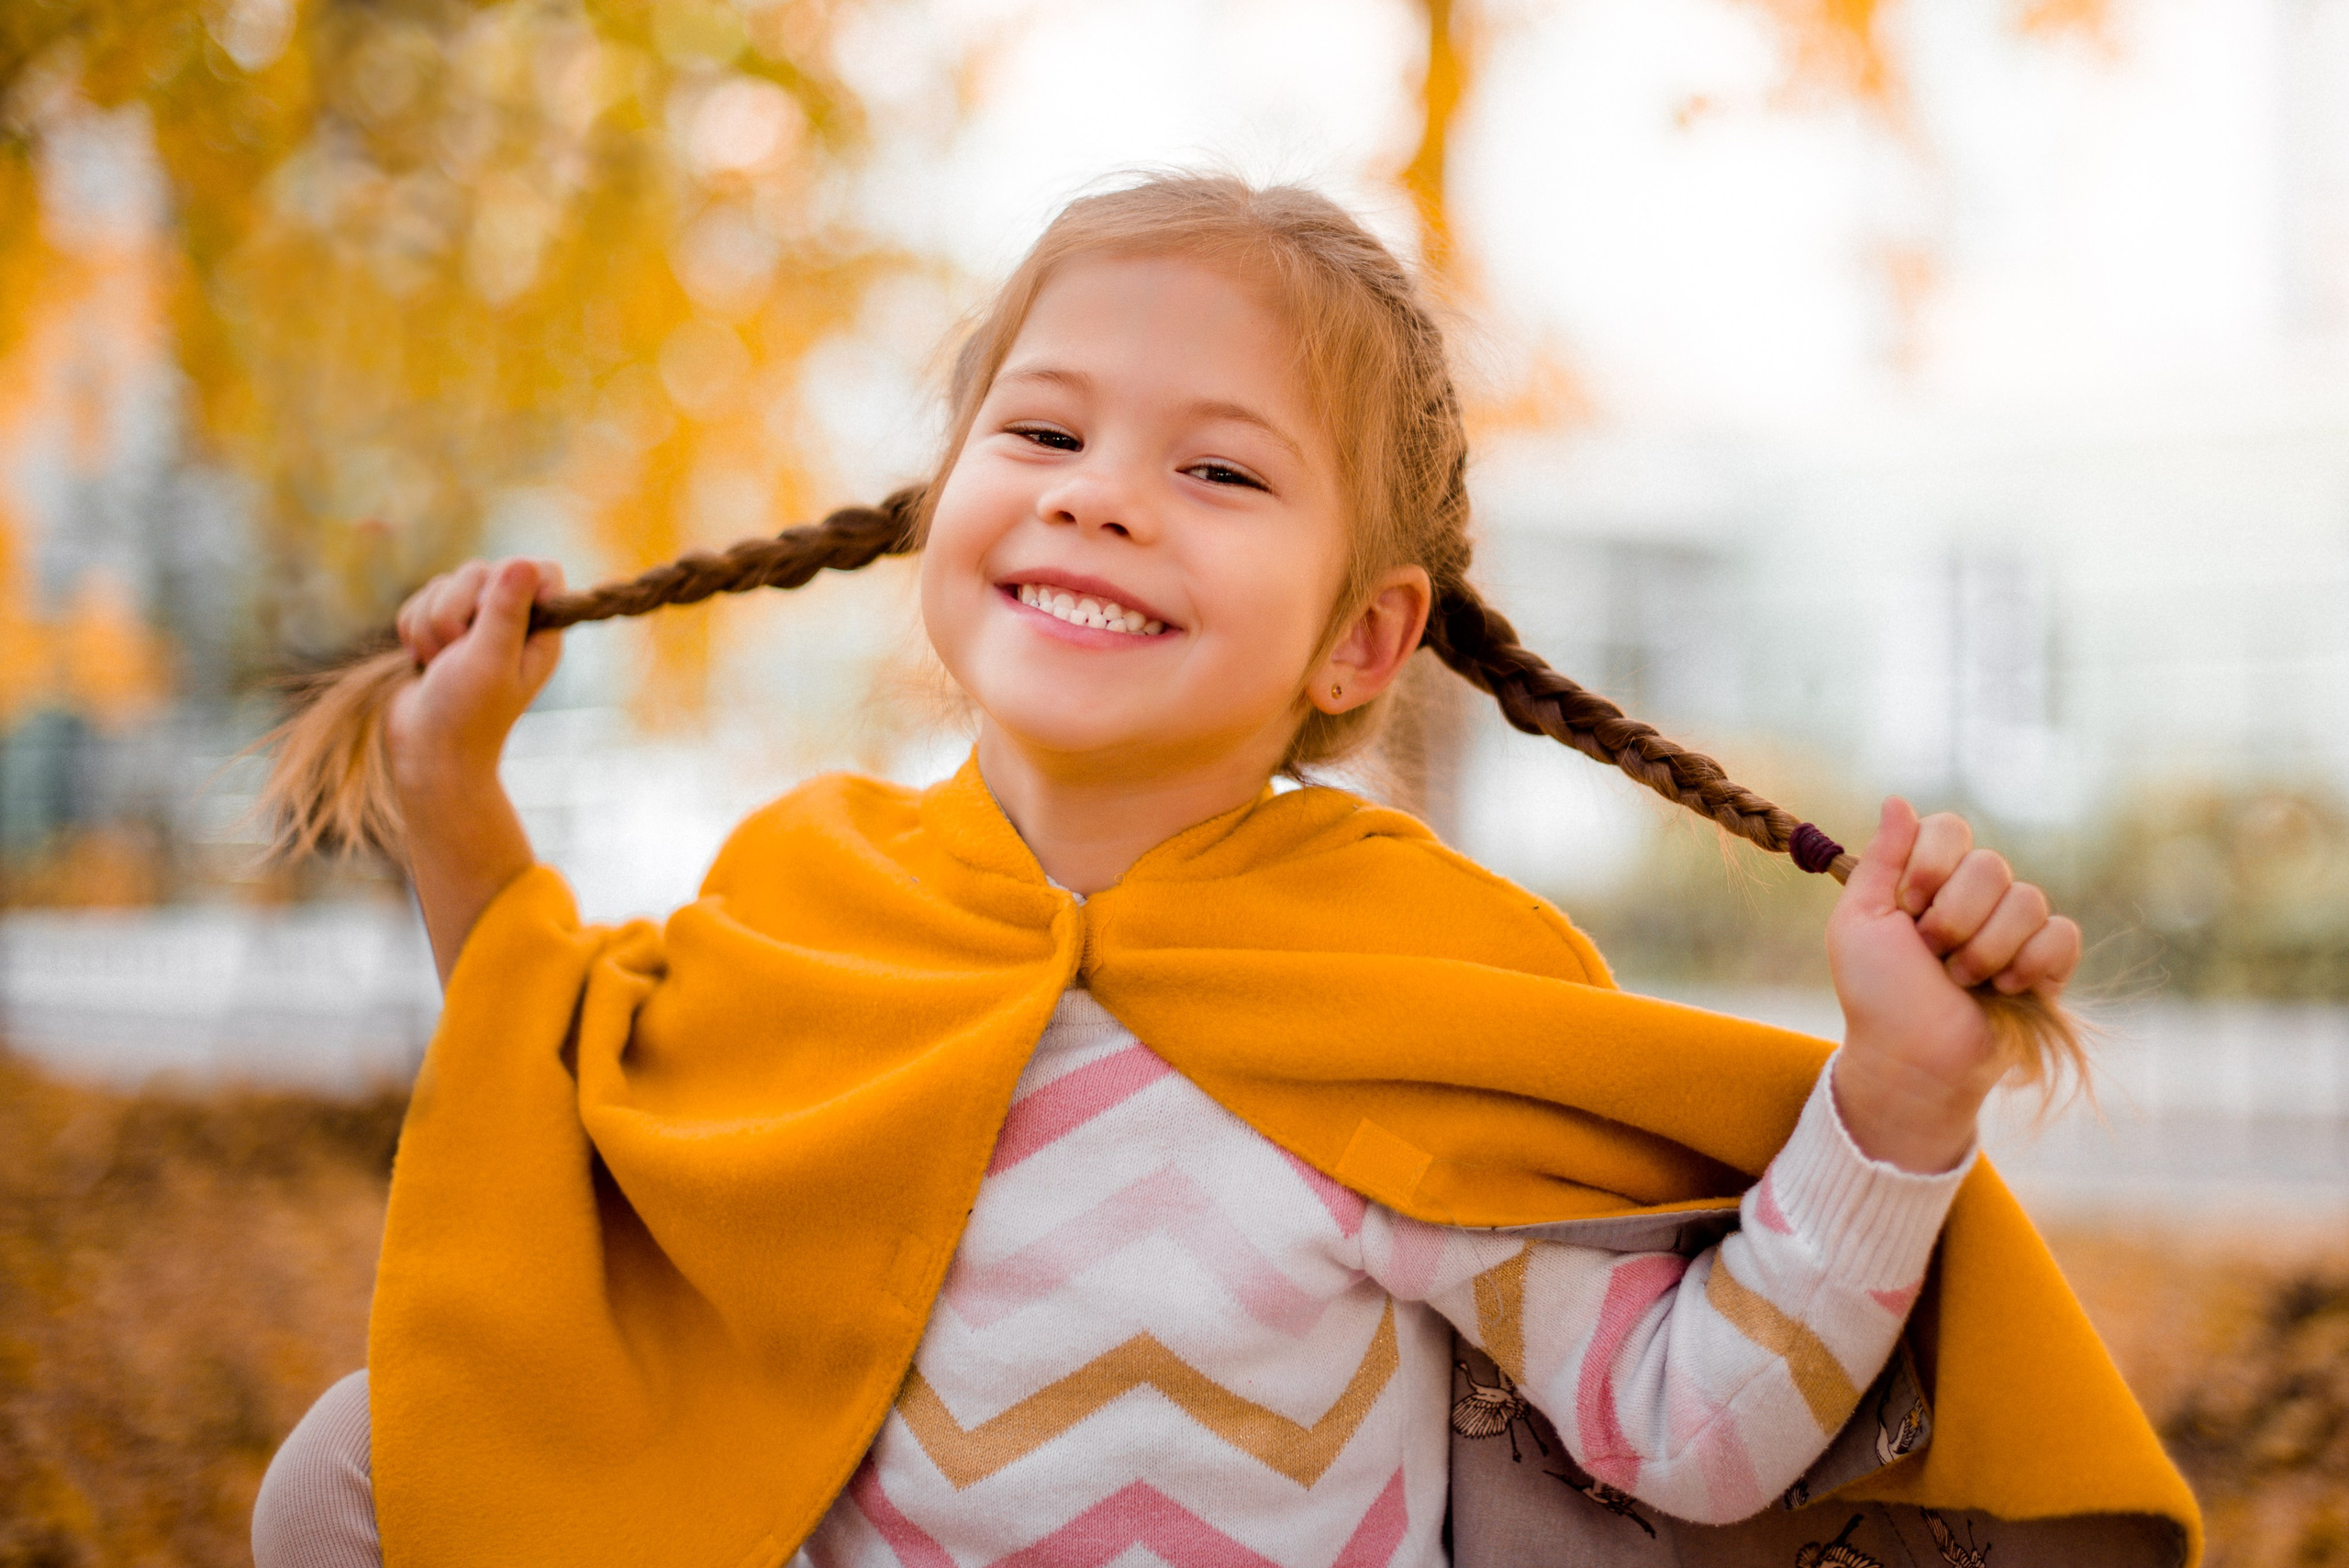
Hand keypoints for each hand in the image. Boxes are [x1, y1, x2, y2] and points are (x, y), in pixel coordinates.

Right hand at [384, 558, 566, 791]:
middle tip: (456, 653)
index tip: (488, 612)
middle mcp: (510, 623)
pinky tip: (421, 663)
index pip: (541, 570)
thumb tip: (524, 563)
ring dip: (430, 627)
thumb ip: (506, 612)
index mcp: (540, 631)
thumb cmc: (466, 714)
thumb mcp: (490, 661)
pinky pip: (418, 602)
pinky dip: (412, 632)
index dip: (511, 578)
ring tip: (438, 665)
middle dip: (454, 612)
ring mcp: (472, 626)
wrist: (425, 752)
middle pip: (480, 571)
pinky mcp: (438, 631)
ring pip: (442, 585)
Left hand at [1826, 798, 2081, 1173]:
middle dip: (1953, 919)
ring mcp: (2013, 926)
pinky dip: (2031, 964)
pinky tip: (2004, 988)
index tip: (1908, 906)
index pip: (1950, 829)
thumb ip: (1880, 860)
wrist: (1910, 1057)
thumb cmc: (1877, 994)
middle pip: (1990, 865)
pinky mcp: (2047, 962)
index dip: (1931, 866)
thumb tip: (1896, 799)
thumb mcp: (1859, 922)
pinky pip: (2061, 935)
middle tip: (1931, 954)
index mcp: (1928, 877)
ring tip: (1960, 980)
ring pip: (2027, 900)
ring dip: (1985, 949)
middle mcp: (1974, 894)